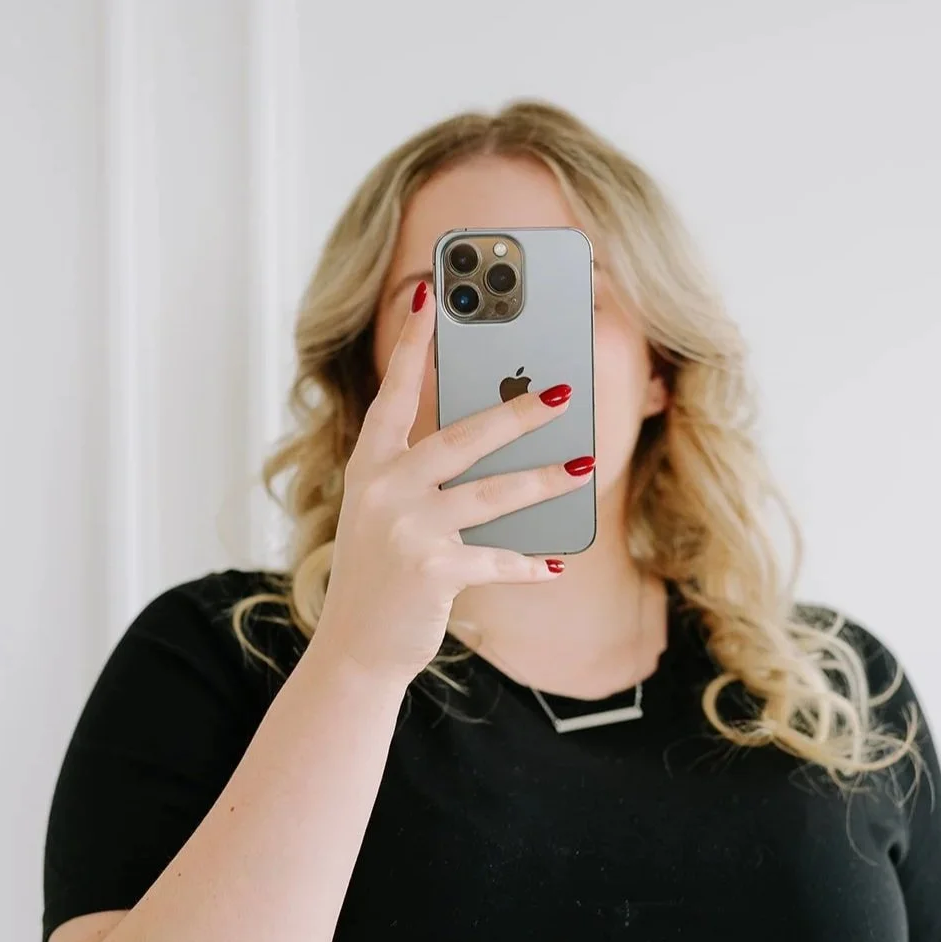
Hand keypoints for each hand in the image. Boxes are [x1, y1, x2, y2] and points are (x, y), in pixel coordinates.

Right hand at [312, 280, 593, 684]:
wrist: (354, 647)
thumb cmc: (378, 575)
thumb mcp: (384, 515)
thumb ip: (421, 477)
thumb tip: (496, 449)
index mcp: (369, 467)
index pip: (394, 394)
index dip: (415, 345)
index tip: (431, 295)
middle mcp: (384, 489)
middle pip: (464, 437)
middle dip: (520, 411)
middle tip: (564, 391)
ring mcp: (406, 529)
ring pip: (494, 494)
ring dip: (547, 481)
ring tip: (586, 465)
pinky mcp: (432, 570)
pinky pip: (497, 559)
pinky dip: (528, 564)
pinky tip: (555, 563)